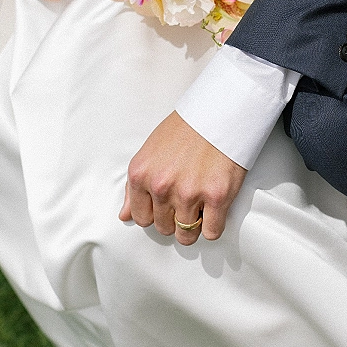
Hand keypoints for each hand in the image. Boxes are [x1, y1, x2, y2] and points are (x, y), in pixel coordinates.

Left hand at [120, 112, 246, 244]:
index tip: (165, 206)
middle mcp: (161, 186)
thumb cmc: (187, 128)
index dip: (155, 213)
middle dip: (174, 218)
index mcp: (141, 174)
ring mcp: (189, 193)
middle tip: (186, 201)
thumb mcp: (150, 152)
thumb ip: (135, 186)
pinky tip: (215, 210)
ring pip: (186, 235)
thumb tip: (125, 214)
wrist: (220, 111)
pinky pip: (212, 232)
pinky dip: (214, 226)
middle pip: (163, 227)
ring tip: (200, 207)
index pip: (140, 217)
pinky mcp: (217, 197)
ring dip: (194, 225)